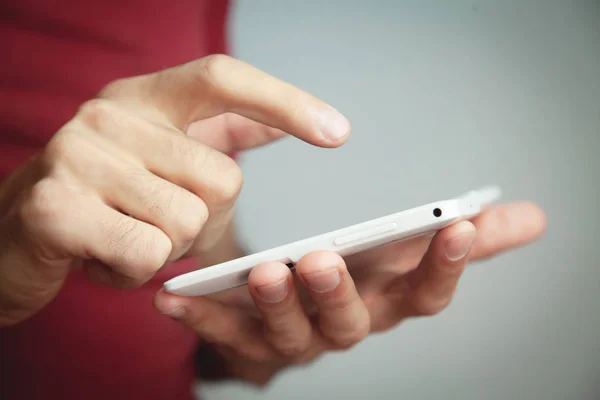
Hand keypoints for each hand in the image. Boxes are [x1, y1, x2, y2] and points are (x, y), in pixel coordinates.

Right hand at [0, 55, 350, 325]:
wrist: (11, 235)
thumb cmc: (102, 198)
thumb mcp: (158, 156)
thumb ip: (218, 133)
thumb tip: (276, 120)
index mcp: (142, 97)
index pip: (222, 78)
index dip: (285, 102)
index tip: (338, 132)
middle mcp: (109, 115)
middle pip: (221, 178)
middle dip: (204, 221)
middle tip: (157, 223)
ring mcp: (77, 156)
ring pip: (186, 222)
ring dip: (165, 249)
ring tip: (123, 237)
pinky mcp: (55, 208)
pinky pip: (146, 254)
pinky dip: (134, 273)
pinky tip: (102, 259)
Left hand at [154, 201, 545, 383]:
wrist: (299, 313)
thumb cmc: (360, 277)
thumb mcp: (413, 252)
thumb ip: (468, 239)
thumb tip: (531, 218)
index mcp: (384, 303)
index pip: (426, 296)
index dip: (446, 267)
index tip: (457, 225)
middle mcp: (343, 328)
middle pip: (350, 322)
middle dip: (339, 293)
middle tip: (324, 259)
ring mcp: (293, 339)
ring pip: (289, 332)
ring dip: (275, 303)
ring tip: (263, 270)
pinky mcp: (245, 339)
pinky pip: (222, 332)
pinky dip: (199, 316)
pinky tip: (174, 298)